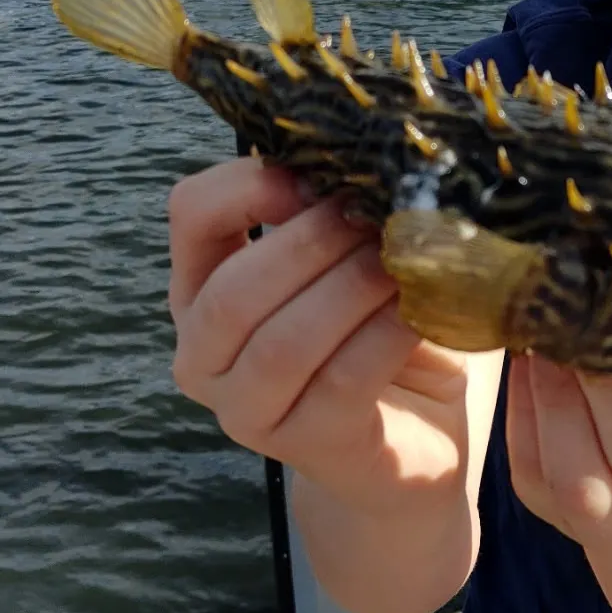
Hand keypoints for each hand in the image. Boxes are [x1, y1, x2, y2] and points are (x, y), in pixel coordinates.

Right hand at [168, 158, 475, 516]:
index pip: (191, 213)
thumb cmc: (373, 328)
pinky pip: (341, 381)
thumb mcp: (344, 260)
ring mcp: (247, 413)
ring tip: (403, 260)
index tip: (317, 175)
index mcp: (201, 289)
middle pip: (234, 289)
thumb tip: (352, 165)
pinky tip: (420, 310)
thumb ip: (328, 215)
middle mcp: (203, 357)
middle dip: (312, 242)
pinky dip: (385, 335)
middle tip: (376, 217)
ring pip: (283, 343)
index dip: (249, 184)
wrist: (417, 437)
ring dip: (352, 288)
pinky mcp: (309, 448)